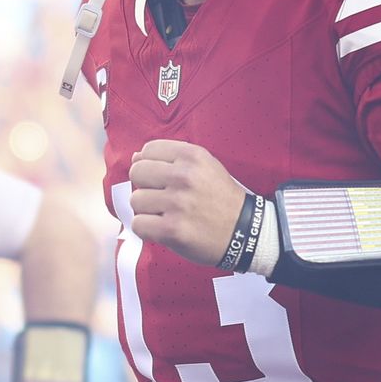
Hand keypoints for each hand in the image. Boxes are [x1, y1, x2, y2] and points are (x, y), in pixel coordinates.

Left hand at [127, 140, 249, 267]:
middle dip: (145, 186)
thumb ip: (171, 159)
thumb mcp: (205, 166)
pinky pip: (138, 225)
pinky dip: (147, 230)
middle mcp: (185, 176)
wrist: (245, 231)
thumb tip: (135, 157)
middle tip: (162, 197)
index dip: (150, 165)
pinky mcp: (172, 230)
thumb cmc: (220, 198)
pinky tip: (163, 229)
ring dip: (147, 210)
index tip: (162, 178)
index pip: (148, 150)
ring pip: (136, 200)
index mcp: (193, 156)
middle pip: (137, 172)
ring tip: (166, 214)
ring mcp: (178, 203)